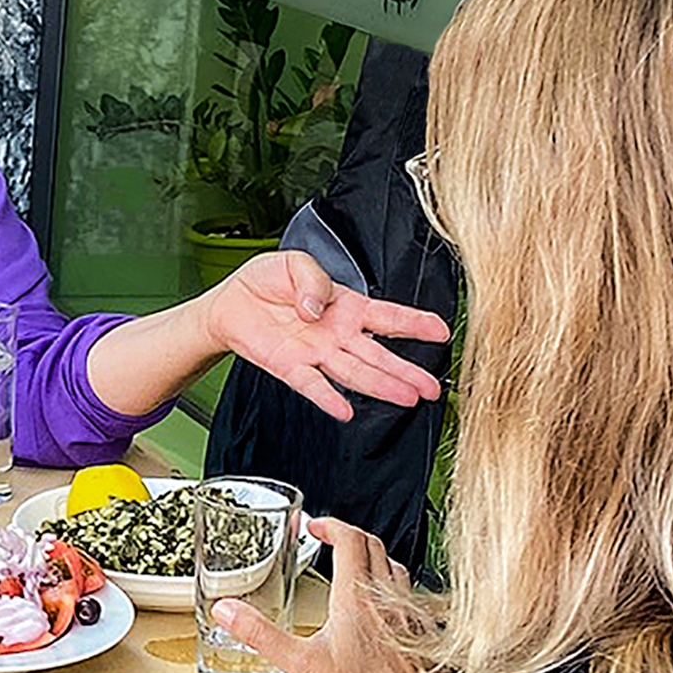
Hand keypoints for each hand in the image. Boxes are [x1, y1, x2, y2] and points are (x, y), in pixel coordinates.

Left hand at [202, 251, 451, 420]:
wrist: (231, 304)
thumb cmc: (265, 282)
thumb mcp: (293, 262)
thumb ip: (313, 279)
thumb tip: (318, 307)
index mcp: (346, 306)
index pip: (387, 315)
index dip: (415, 323)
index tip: (442, 331)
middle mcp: (337, 335)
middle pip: (379, 356)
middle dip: (407, 372)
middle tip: (431, 388)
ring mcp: (317, 354)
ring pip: (355, 373)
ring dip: (381, 387)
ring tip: (406, 398)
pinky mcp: (291, 367)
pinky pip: (313, 385)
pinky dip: (328, 398)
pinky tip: (345, 410)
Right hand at [211, 516, 439, 672]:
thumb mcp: (301, 665)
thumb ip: (261, 635)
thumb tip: (228, 611)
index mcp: (355, 597)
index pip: (349, 539)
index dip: (331, 525)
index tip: (316, 526)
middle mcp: (385, 597)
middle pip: (372, 544)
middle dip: (348, 534)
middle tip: (329, 538)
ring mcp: (406, 611)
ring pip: (393, 564)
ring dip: (371, 555)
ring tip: (353, 563)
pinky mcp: (419, 627)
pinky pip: (406, 590)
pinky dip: (389, 581)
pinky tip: (379, 601)